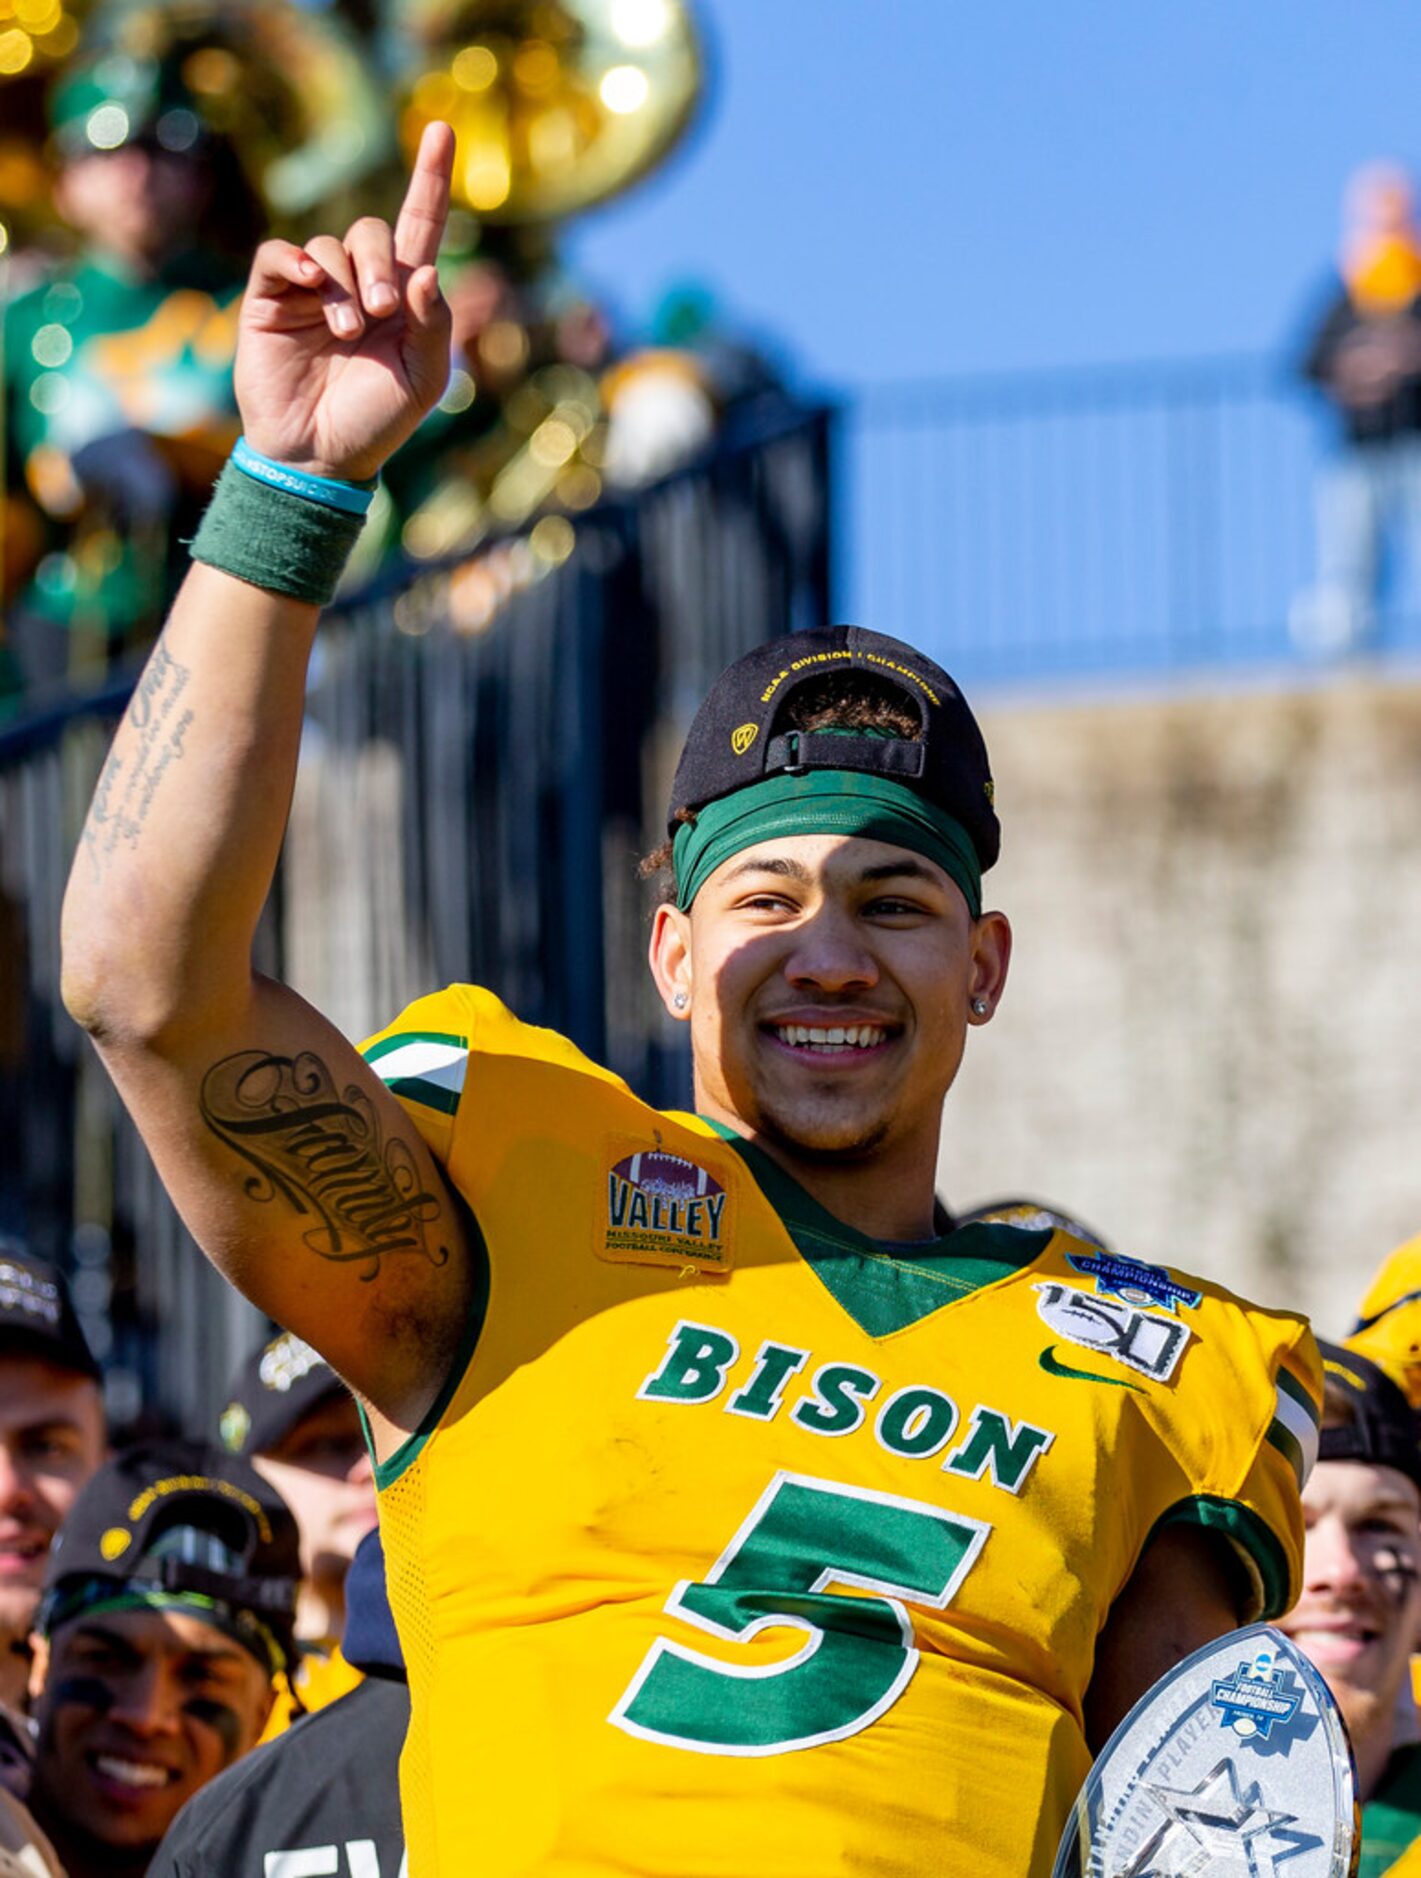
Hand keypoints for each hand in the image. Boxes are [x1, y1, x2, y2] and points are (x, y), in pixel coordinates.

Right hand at [234, 123, 454, 483]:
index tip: (442, 129)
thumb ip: (433, 327)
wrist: (318, 457)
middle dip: (379, 266)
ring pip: (328, 247)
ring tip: (347, 334)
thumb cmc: (374, 423)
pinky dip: (296, 262)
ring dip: (343, 286)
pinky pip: (281, 255)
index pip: (419, 225)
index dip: (430, 178)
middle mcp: (358, 284)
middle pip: (371, 232)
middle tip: (381, 313)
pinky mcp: (270, 299)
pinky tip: (310, 284)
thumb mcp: (421, 382)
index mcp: (403, 299)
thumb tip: (425, 271)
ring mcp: (312, 289)